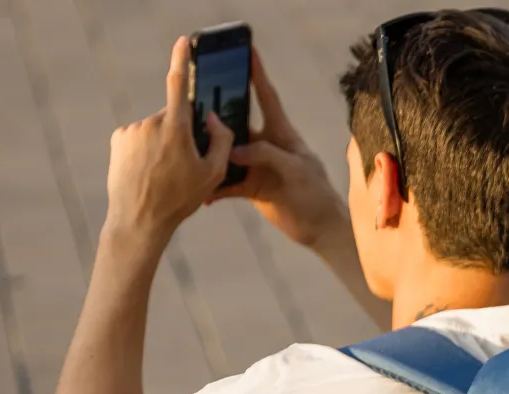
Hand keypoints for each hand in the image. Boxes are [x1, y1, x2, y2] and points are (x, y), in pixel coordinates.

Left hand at [104, 37, 233, 244]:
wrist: (139, 219)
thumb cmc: (180, 199)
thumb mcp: (213, 175)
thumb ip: (222, 141)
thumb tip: (214, 118)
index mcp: (176, 129)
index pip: (178, 85)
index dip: (182, 59)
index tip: (183, 41)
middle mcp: (152, 123)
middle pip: (173, 118)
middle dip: (180, 134)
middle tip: (183, 166)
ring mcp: (132, 130)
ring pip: (156, 129)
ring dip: (162, 144)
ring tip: (163, 175)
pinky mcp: (119, 138)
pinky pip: (139, 137)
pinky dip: (145, 150)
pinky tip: (148, 172)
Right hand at [209, 49, 348, 249]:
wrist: (320, 228)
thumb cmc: (316, 193)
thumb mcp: (296, 169)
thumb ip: (267, 155)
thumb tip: (233, 150)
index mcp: (281, 133)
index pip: (266, 96)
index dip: (256, 73)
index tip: (246, 49)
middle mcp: (266, 145)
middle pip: (236, 122)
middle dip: (216, 113)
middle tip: (192, 104)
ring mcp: (256, 166)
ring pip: (227, 153)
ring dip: (210, 152)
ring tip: (188, 148)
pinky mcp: (251, 187)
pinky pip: (227, 183)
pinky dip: (215, 187)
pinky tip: (203, 192)